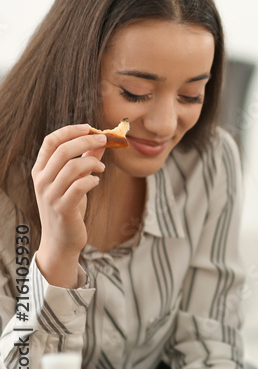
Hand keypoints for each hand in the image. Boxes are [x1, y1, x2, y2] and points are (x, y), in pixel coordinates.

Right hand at [32, 124, 106, 285]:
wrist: (61, 240)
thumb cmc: (69, 207)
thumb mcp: (74, 181)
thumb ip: (85, 160)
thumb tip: (102, 141)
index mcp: (41, 170)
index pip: (50, 142)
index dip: (69, 130)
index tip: (89, 127)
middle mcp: (41, 181)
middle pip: (62, 150)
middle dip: (86, 141)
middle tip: (105, 140)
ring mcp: (50, 195)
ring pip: (72, 167)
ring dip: (92, 162)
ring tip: (101, 168)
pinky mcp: (62, 208)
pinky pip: (79, 186)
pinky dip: (92, 180)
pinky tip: (96, 181)